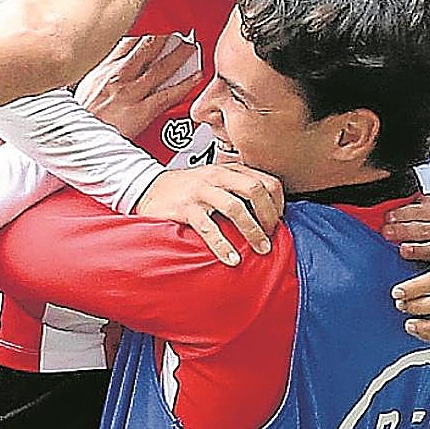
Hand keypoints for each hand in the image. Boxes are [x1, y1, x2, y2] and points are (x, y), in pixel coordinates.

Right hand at [75, 35, 200, 138]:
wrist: (75, 142)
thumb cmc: (78, 118)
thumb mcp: (80, 86)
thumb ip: (96, 71)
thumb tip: (103, 60)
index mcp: (102, 68)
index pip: (127, 40)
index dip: (144, 28)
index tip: (155, 19)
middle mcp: (118, 76)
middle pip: (146, 48)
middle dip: (165, 35)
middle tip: (180, 26)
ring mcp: (131, 93)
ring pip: (160, 68)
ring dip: (179, 55)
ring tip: (191, 46)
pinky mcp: (141, 112)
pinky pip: (168, 95)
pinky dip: (185, 84)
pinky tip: (196, 76)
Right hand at [134, 160, 283, 265]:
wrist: (151, 187)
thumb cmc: (188, 188)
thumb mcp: (217, 179)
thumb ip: (240, 187)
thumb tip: (269, 212)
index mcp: (229, 170)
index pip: (267, 182)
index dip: (278, 204)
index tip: (279, 222)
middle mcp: (217, 177)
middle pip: (255, 190)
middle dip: (269, 216)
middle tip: (271, 236)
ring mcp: (201, 191)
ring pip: (235, 207)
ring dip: (252, 231)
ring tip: (260, 249)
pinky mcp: (185, 208)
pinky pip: (209, 227)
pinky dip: (223, 245)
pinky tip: (232, 258)